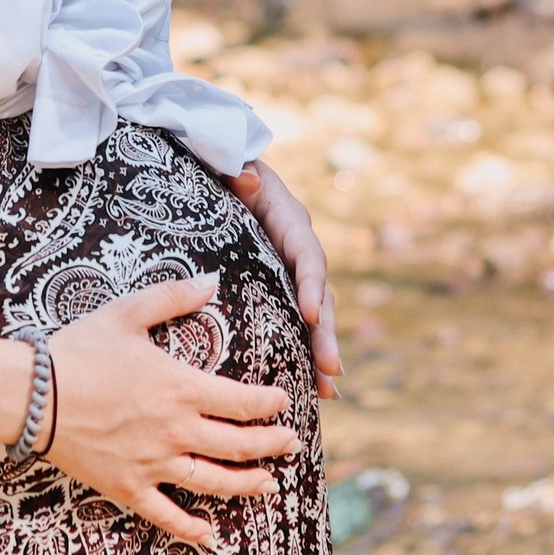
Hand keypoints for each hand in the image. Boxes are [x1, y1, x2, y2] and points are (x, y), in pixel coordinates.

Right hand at [39, 277, 298, 547]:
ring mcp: (153, 464)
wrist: (31, 395)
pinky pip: (167, 515)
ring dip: (248, 485)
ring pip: (214, 482)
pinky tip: (210, 536)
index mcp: (181, 388)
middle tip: (291, 444)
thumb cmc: (78, 350)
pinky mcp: (127, 487)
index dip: (270, 405)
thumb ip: (173, 296)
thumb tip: (211, 279)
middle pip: (239, 445)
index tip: (283, 403)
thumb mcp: (126, 312)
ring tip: (269, 485)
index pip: (243, 401)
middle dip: (272, 445)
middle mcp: (176, 431)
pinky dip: (192, 529)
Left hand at [230, 160, 343, 399]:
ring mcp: (290, 272)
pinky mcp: (278, 289)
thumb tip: (247, 177)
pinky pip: (295, 322)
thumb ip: (236, 167)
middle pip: (319, 295)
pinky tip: (311, 389)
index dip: (311, 283)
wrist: (222, 168)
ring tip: (327, 392)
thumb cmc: (223, 166)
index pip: (307, 254)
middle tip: (331, 370)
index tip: (311, 313)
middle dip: (325, 334)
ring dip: (320, 353)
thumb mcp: (229, 161)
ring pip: (313, 316)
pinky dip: (304, 353)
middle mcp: (298, 250)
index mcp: (289, 220)